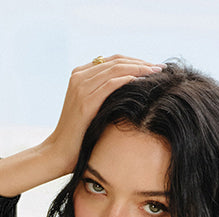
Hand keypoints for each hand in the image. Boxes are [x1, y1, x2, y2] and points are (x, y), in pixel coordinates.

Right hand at [44, 56, 162, 173]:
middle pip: (117, 61)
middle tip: (160, 68)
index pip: (113, 61)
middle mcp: (79, 76)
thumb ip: (103, 97)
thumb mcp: (91, 111)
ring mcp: (80, 86)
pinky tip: (144, 82)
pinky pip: (111, 83)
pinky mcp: (85, 101)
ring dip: (140, 68)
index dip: (135, 61)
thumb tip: (129, 95)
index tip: (153, 68)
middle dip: (141, 63)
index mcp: (80, 75)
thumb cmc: (78, 138)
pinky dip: (129, 79)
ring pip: (116, 68)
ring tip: (157, 73)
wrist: (58, 154)